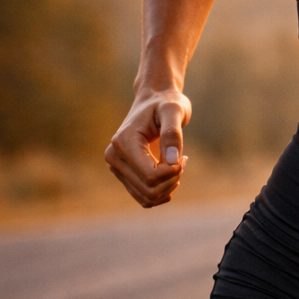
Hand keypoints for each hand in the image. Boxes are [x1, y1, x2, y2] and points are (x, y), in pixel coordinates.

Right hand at [105, 87, 191, 207]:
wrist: (154, 100)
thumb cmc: (165, 103)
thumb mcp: (174, 110)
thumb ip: (173, 133)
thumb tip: (173, 161)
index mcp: (123, 142)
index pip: (150, 176)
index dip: (172, 172)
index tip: (184, 158)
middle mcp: (114, 157)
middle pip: (149, 190)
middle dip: (172, 180)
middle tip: (183, 161)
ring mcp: (117, 168)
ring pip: (147, 198)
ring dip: (168, 187)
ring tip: (177, 165)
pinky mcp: (124, 175)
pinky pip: (145, 198)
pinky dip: (162, 191)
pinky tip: (170, 172)